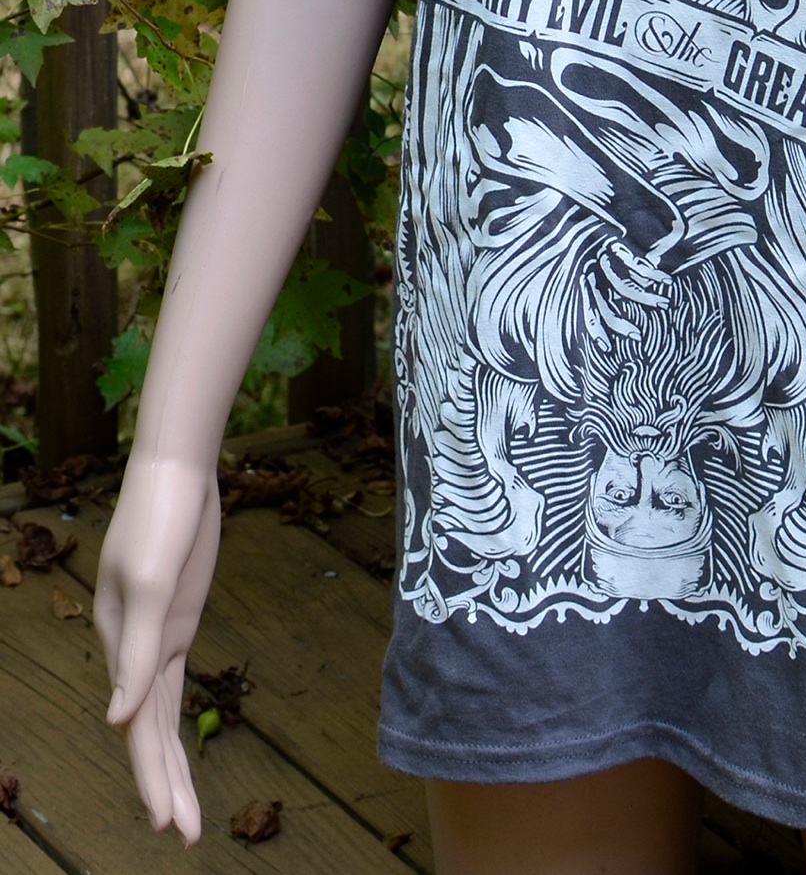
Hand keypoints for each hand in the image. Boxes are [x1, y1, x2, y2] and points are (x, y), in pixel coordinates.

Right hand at [94, 452, 222, 845]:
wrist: (177, 469)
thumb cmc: (160, 516)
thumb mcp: (150, 579)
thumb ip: (136, 649)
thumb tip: (118, 722)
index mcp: (123, 644)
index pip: (138, 727)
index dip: (153, 777)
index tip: (170, 824)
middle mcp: (135, 648)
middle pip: (148, 732)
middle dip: (164, 786)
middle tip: (186, 838)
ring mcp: (157, 635)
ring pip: (160, 715)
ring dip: (171, 765)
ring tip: (185, 818)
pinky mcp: (177, 620)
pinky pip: (171, 684)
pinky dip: (174, 723)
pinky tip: (176, 752)